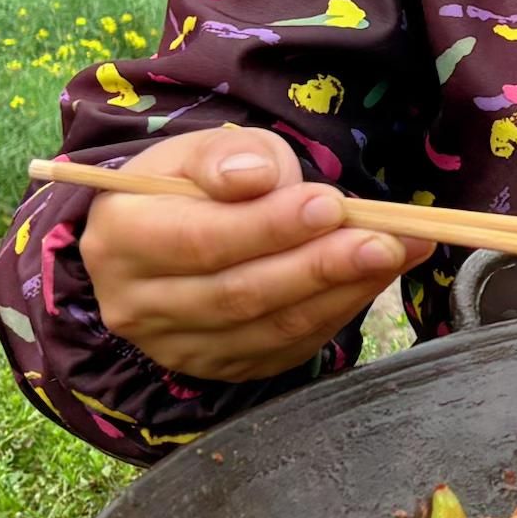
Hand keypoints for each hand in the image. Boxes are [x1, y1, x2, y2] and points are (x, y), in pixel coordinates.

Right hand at [76, 125, 432, 383]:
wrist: (169, 233)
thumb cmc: (192, 184)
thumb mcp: (201, 150)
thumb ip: (229, 157)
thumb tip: (259, 179)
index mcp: (119, 237)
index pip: (200, 240)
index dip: (269, 227)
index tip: (330, 205)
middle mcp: (136, 304)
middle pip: (238, 294)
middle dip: (319, 266)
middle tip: (386, 239)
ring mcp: (175, 346)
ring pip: (266, 329)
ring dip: (340, 291)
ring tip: (397, 253)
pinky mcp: (218, 368)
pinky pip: (283, 349)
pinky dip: (334, 315)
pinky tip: (370, 280)